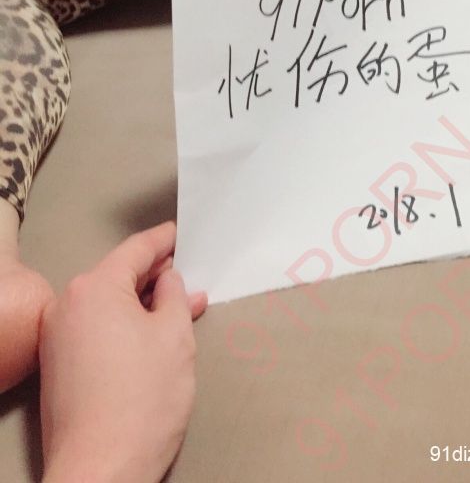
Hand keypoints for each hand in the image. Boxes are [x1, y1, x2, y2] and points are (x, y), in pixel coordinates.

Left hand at [39, 222, 206, 482]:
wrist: (100, 470)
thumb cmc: (140, 403)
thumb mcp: (174, 337)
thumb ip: (174, 296)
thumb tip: (169, 281)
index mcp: (94, 288)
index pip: (135, 250)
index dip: (163, 240)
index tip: (179, 233)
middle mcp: (67, 305)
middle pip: (117, 277)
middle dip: (155, 277)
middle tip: (188, 278)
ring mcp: (57, 337)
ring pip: (106, 305)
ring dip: (140, 305)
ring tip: (177, 312)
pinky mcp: (57, 366)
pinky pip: (94, 329)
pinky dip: (121, 327)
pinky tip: (148, 339)